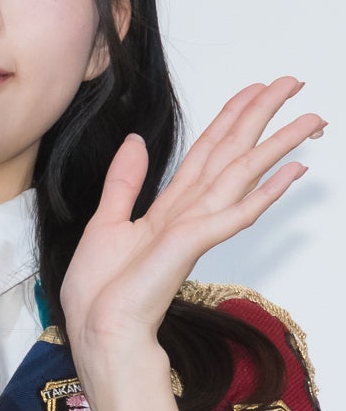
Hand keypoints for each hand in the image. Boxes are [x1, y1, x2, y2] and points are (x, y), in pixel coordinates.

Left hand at [61, 77, 320, 355]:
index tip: (255, 90)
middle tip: (295, 83)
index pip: (208, 152)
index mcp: (170, 208)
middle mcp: (190, 213)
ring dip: (278, 144)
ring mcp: (196, 228)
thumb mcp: (106, 222)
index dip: (232, 118)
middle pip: (233, 154)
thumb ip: (125, 181)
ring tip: (312, 119)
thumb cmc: (102, 289)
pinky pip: (235, 213)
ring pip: (243, 175)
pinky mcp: (192, 244)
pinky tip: (292, 171)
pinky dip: (264, 192)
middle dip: (263, 117)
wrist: (97, 327)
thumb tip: (137, 141)